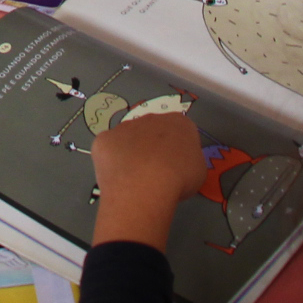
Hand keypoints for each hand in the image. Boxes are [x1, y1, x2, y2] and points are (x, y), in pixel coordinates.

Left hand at [89, 111, 207, 249]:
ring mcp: (125, 126)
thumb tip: (177, 162)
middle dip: (152, 149)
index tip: (176, 168)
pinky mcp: (104, 139)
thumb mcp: (198, 171)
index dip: (177, 151)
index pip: (180, 132)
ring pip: (128, 139)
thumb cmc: (179, 179)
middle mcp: (151, 118)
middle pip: (152, 132)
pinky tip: (117, 177)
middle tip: (154, 173)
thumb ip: (188, 160)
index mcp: (179, 123)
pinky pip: (109, 150)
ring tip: (134, 179)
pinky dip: (112, 162)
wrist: (145, 184)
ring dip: (131, 154)